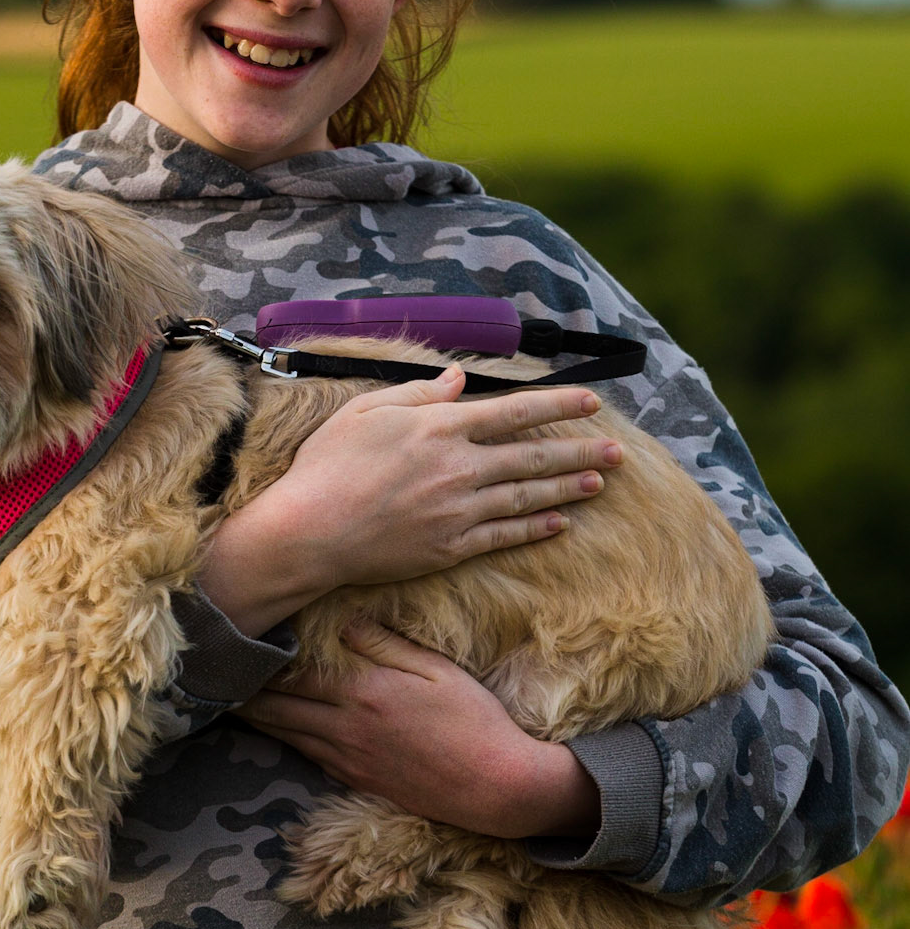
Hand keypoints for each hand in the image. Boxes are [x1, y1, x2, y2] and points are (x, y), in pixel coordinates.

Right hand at [198, 366, 621, 637]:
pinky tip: (561, 523)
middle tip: (617, 451)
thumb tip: (457, 380)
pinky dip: (536, 529)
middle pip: (533, 455)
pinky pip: (505, 536)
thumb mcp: (365, 411)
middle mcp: (459, 467)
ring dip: (568, 488)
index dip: (559, 405)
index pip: (515, 411)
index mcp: (440, 428)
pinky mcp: (451, 548)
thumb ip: (417, 393)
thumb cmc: (328, 467)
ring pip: (528, 496)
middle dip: (580, 450)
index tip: (592, 402)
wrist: (310, 532)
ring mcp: (459, 511)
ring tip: (600, 482)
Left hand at [240, 621, 601, 840]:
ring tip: (227, 699)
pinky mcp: (356, 780)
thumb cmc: (473, 720)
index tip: (234, 640)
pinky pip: (308, 755)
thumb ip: (384, 645)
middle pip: (276, 707)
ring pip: (285, 734)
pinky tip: (275, 729)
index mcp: (364, 691)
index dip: (260, 658)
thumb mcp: (436, 670)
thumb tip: (343, 620)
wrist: (495, 787)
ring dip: (254, 717)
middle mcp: (345, 726)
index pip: (294, 671)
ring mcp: (348, 757)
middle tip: (209, 674)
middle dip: (241, 690)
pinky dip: (284, 739)